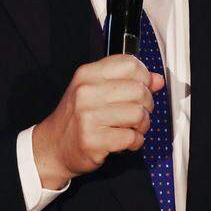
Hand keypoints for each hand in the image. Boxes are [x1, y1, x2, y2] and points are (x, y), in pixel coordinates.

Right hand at [32, 54, 163, 188]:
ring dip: (142, 125)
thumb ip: (126, 81)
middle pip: (139, 90)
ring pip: (139, 114)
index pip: (130, 64)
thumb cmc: (77, 117)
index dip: (144, 77)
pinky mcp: (93, 140)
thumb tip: (157, 79)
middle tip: (138, 113)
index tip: (143, 87)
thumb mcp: (96, 90)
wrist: (53, 146)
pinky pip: (131, 137)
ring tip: (131, 128)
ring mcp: (88, 116)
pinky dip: (134, 142)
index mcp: (88, 74)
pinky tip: (124, 141)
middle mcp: (86, 92)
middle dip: (146, 105)